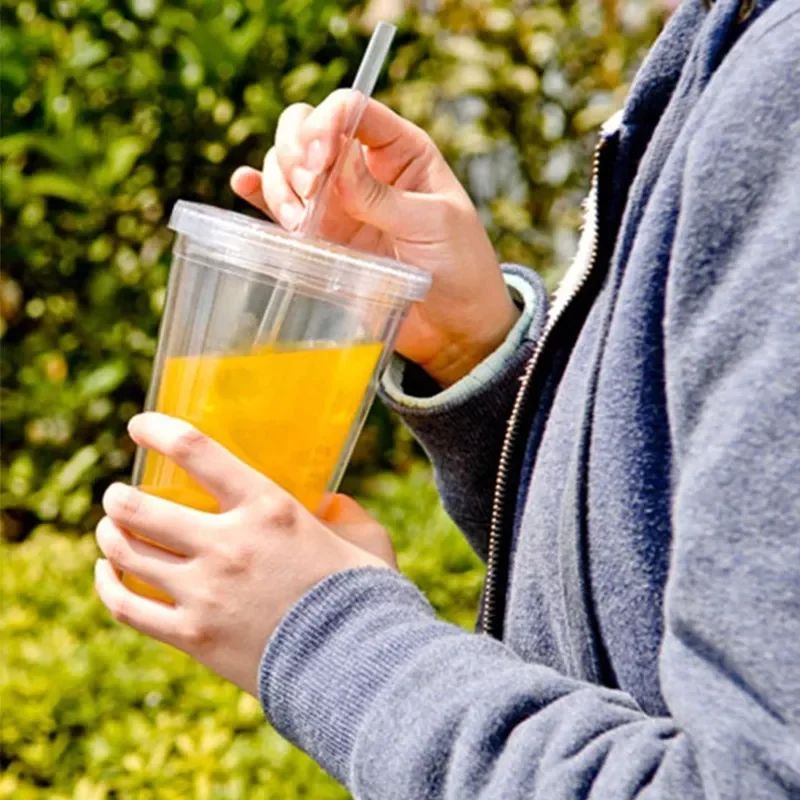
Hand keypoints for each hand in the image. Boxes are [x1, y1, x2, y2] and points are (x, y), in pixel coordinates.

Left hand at [94, 412, 393, 695]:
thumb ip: (347, 513)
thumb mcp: (365, 539)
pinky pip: (127, 607)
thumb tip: (332, 504)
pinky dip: (108, 585)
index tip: (139, 426)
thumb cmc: (364, 596)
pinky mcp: (191, 636)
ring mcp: (204, 592)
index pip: (195, 451)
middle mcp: (227, 543)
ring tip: (110, 529)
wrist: (355, 666)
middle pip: (140, 507)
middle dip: (119, 497)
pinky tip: (107, 574)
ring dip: (110, 535)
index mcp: (267, 508)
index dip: (157, 430)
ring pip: (126, 553)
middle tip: (119, 495)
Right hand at [230, 90, 518, 387]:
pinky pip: (278, 205)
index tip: (321, 161)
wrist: (453, 326)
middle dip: (295, 151)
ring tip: (298, 222)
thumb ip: (381, 195)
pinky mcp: (321, 237)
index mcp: (400, 151)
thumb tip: (335, 160)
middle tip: (309, 190)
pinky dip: (257, 192)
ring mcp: (337, 202)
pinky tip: (244, 187)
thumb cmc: (460, 267)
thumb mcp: (433, 224)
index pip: (352, 109)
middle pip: (307, 127)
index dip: (327, 123)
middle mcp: (362, 169)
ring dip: (279, 183)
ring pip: (286, 165)